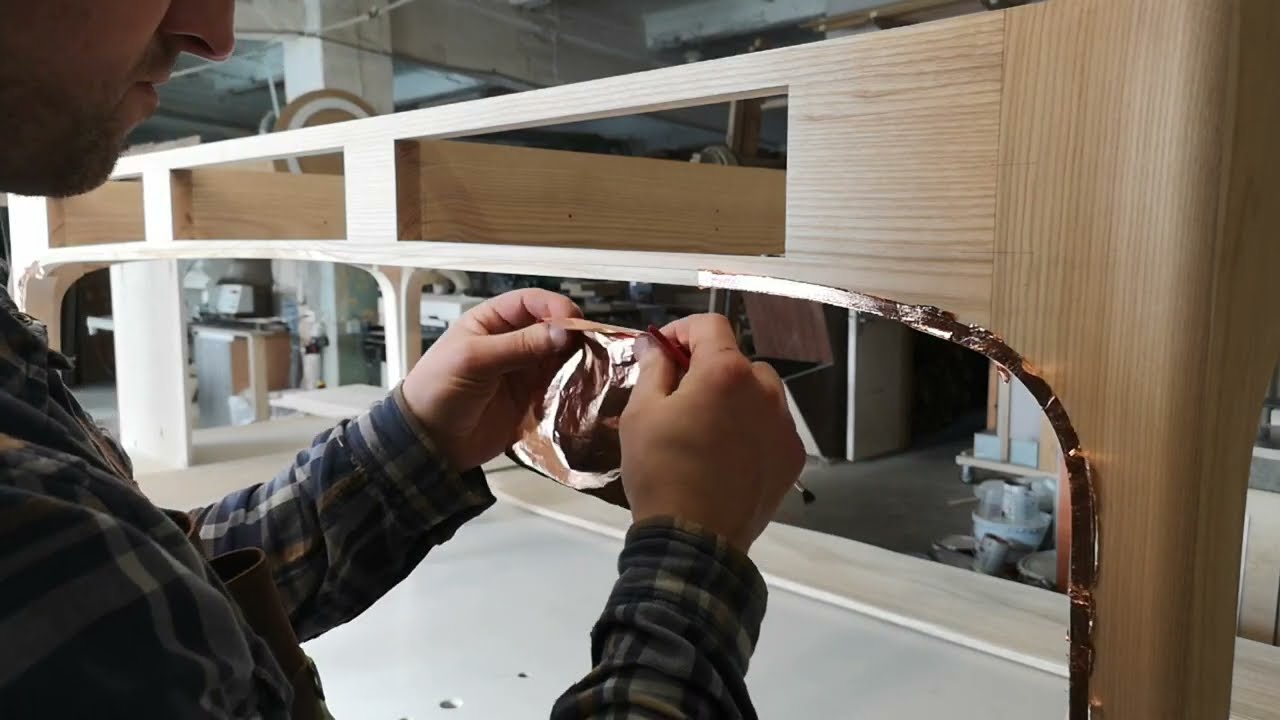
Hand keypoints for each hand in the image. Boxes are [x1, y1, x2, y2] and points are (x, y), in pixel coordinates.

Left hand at [402, 289, 581, 470]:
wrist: (429, 442)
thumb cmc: (437, 390)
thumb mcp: (474, 359)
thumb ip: (520, 345)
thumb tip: (563, 331)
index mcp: (492, 322)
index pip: (531, 302)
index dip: (555, 307)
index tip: (574, 322)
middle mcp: (512, 343)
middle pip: (553, 329)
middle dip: (573, 336)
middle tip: (594, 347)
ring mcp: (524, 372)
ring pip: (561, 359)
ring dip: (578, 363)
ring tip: (594, 370)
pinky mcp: (532, 400)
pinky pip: (560, 389)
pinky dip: (573, 389)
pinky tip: (584, 392)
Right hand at [618, 314, 805, 552]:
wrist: (695, 539)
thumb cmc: (661, 470)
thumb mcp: (641, 414)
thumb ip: (653, 369)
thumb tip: (656, 345)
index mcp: (726, 372)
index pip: (710, 325)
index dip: (681, 330)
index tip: (662, 351)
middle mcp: (765, 390)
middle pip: (737, 359)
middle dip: (708, 367)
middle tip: (680, 394)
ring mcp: (784, 425)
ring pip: (760, 392)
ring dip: (735, 396)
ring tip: (708, 425)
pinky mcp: (792, 456)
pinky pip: (772, 425)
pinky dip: (752, 428)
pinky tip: (728, 453)